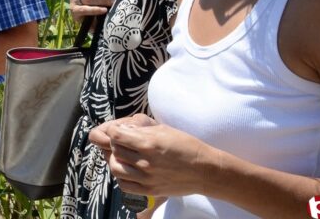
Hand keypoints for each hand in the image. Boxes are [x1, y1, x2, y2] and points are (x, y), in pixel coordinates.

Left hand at [91, 115, 212, 197]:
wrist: (205, 170)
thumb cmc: (186, 146)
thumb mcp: (163, 130)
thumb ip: (141, 130)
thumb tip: (123, 129)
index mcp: (148, 144)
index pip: (115, 135)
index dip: (114, 131)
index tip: (119, 131)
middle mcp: (145, 162)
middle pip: (114, 151)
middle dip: (115, 144)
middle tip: (122, 143)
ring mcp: (147, 178)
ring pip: (115, 169)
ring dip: (116, 160)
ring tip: (124, 157)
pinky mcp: (150, 190)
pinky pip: (124, 185)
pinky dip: (122, 178)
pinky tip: (128, 171)